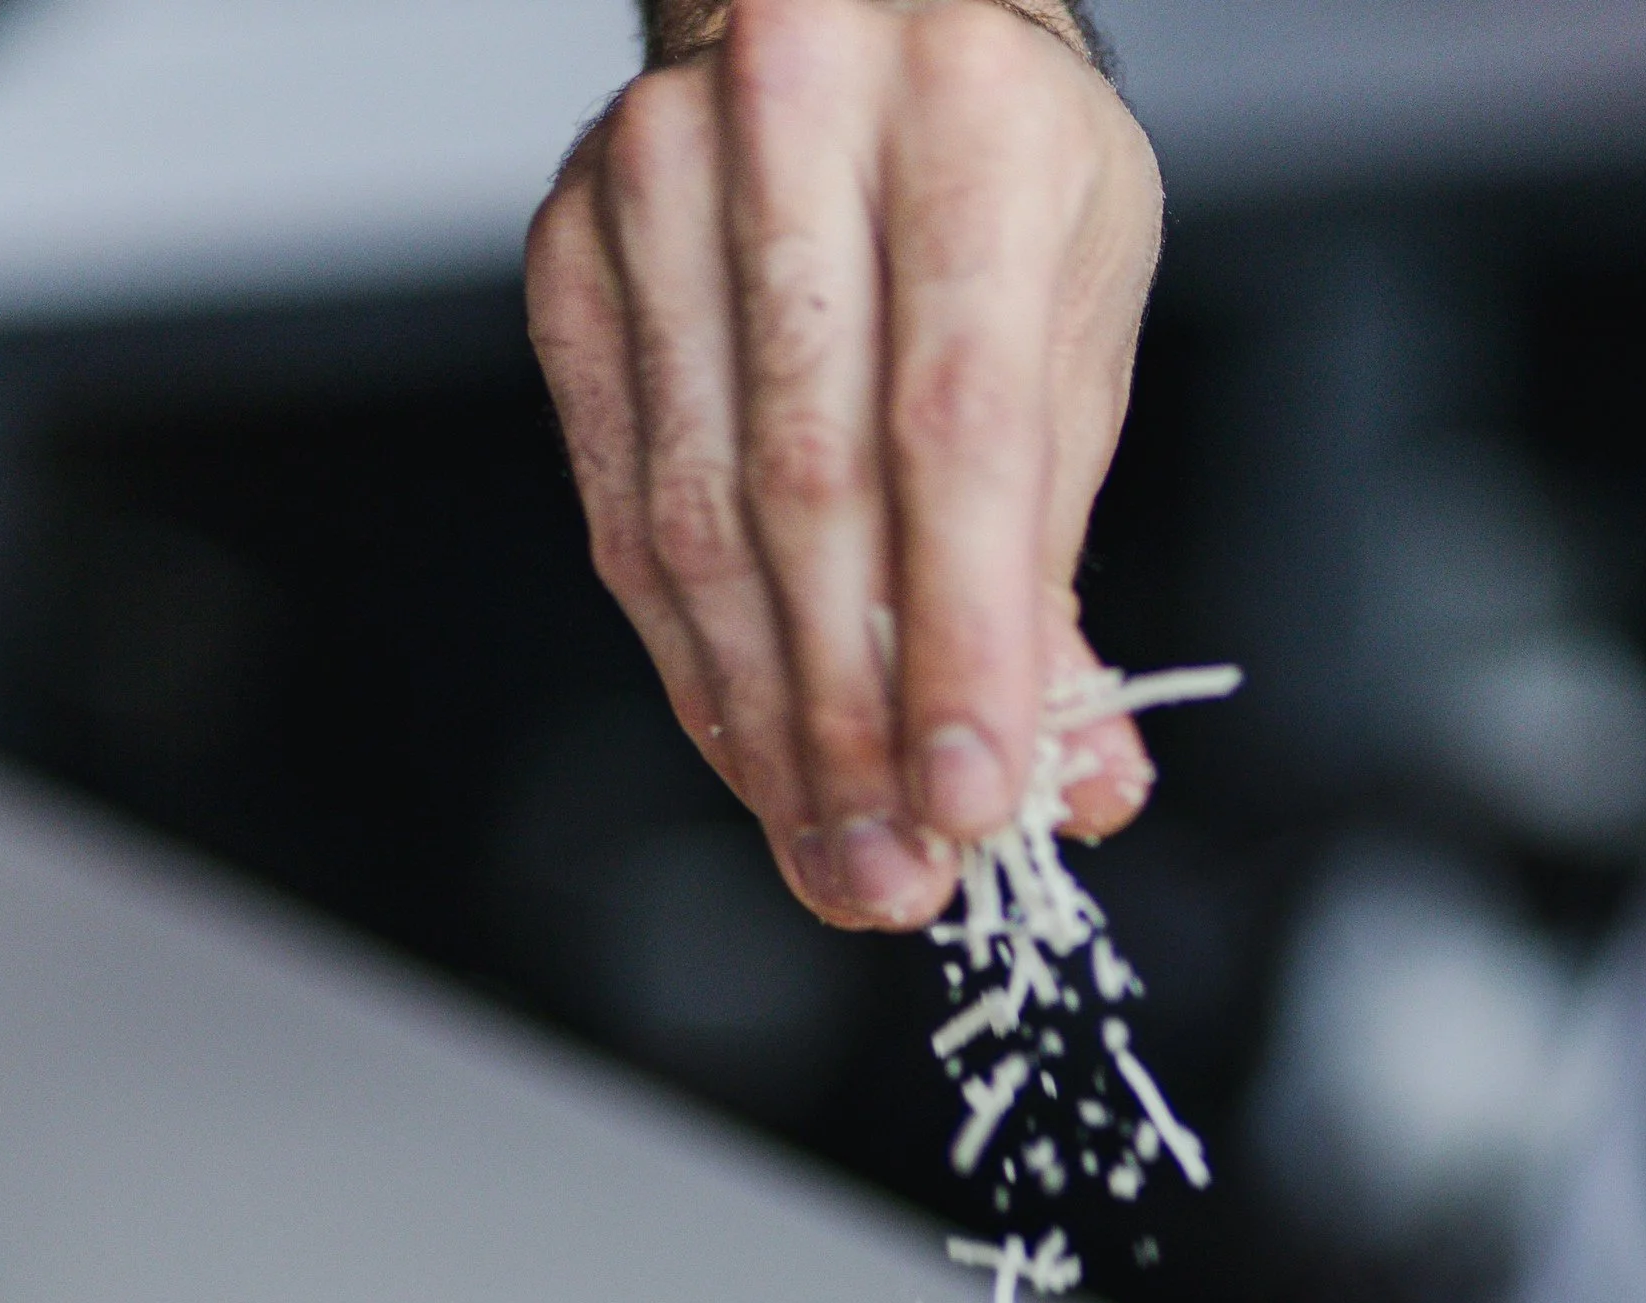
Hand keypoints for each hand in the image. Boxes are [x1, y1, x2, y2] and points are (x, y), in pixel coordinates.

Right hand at [526, 0, 1162, 930]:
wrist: (849, 14)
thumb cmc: (984, 167)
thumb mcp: (1074, 321)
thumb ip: (1057, 556)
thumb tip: (1076, 780)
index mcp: (967, 125)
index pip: (954, 431)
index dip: (959, 638)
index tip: (972, 795)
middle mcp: (793, 131)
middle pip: (808, 495)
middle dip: (856, 724)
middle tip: (895, 873)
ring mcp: (652, 195)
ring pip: (695, 523)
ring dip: (769, 729)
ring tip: (835, 857)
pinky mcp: (569, 269)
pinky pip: (621, 518)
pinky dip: (695, 667)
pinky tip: (756, 759)